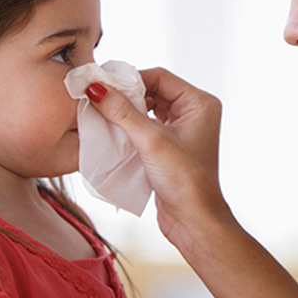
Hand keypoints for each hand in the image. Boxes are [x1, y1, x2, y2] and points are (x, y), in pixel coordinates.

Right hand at [87, 67, 230, 241]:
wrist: (193, 220)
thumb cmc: (185, 181)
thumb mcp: (151, 140)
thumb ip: (122, 112)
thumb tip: (96, 87)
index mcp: (200, 104)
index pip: (160, 77)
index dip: (130, 78)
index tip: (102, 82)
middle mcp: (194, 113)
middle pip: (153, 91)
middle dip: (126, 95)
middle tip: (98, 96)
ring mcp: (183, 130)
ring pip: (148, 109)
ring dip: (126, 111)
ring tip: (102, 112)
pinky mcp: (170, 148)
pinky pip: (147, 127)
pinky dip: (130, 127)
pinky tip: (112, 130)